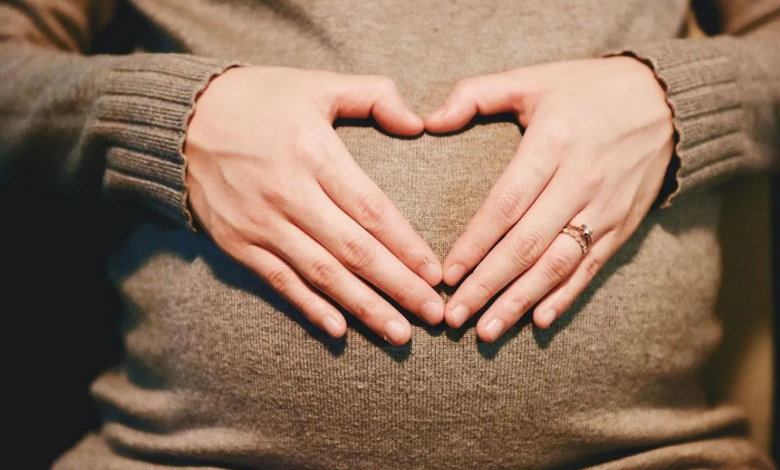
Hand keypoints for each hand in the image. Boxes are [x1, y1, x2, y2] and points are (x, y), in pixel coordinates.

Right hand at [185, 66, 443, 344]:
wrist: (181, 119)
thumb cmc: (259, 99)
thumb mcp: (317, 84)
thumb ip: (373, 95)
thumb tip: (418, 123)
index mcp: (314, 153)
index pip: (372, 210)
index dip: (407, 246)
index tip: (436, 274)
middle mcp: (288, 193)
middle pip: (354, 251)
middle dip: (398, 286)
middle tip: (434, 315)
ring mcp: (260, 223)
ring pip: (322, 274)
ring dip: (364, 307)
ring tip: (400, 333)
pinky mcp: (237, 243)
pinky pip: (280, 282)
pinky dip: (310, 307)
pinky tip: (340, 330)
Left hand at [425, 57, 673, 340]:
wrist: (666, 102)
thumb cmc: (587, 90)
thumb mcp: (532, 78)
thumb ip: (476, 95)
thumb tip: (429, 121)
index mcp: (553, 143)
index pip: (506, 204)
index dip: (475, 243)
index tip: (446, 274)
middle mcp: (580, 181)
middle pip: (527, 244)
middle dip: (487, 285)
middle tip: (455, 316)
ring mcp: (605, 208)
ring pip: (557, 264)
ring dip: (520, 301)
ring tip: (487, 330)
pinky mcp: (623, 225)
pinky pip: (591, 267)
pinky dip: (565, 297)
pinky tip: (539, 321)